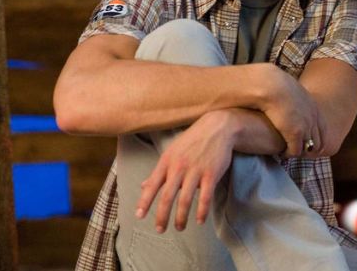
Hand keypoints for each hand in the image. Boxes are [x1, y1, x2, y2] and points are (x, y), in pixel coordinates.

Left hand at [136, 110, 237, 232]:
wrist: (217, 127)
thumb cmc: (192, 140)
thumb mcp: (172, 152)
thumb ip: (159, 171)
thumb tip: (143, 186)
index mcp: (167, 161)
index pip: (152, 185)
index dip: (145, 201)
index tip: (139, 216)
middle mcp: (179, 167)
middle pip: (167, 196)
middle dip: (162, 216)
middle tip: (159, 230)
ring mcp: (196, 171)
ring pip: (185, 200)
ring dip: (181, 218)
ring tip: (179, 228)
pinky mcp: (212, 174)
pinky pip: (206, 197)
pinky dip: (202, 211)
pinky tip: (200, 221)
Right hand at [259, 65, 324, 157]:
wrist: (271, 85)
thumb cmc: (274, 86)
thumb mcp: (291, 92)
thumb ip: (293, 100)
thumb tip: (287, 102)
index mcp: (314, 108)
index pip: (322, 130)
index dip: (314, 139)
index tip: (304, 143)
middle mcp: (313, 118)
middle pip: (319, 142)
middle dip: (309, 149)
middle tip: (296, 152)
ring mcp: (306, 126)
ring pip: (308, 148)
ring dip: (299, 152)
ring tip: (288, 153)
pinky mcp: (295, 133)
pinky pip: (295, 151)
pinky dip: (289, 154)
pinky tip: (281, 153)